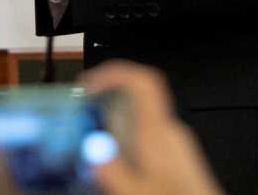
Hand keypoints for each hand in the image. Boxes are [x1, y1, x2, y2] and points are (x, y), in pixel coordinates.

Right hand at [83, 62, 223, 194]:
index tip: (89, 85)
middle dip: (105, 110)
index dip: (116, 73)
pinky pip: (146, 142)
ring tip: (93, 152)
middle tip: (80, 124)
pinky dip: (126, 147)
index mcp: (162, 134)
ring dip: (113, 132)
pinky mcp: (177, 162)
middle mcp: (171, 134)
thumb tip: (93, 148)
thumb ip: (114, 172)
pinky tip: (117, 171)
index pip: (144, 82)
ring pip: (139, 125)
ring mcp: (176, 147)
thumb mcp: (140, 192)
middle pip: (135, 103)